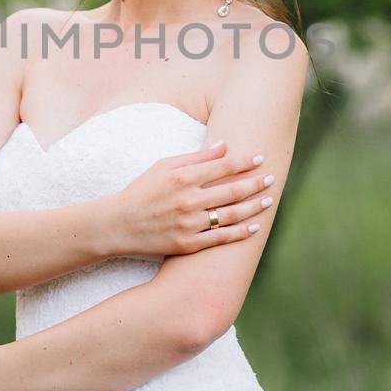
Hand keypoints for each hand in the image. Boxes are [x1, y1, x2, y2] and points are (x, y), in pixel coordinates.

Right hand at [112, 140, 276, 256]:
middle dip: (255, 183)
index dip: (244, 161)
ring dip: (253, 207)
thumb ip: (195, 157)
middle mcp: (188, 200)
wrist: (118, 224)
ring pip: (231, 215)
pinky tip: (255, 226)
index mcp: (182, 178)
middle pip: (232, 190)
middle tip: (272, 178)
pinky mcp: (187, 244)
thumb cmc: (141, 191)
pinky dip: (241, 233)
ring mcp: (189, 224)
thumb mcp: (163, 166)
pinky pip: (221, 239)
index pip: (222, 166)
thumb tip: (224, 146)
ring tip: (268, 200)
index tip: (260, 158)